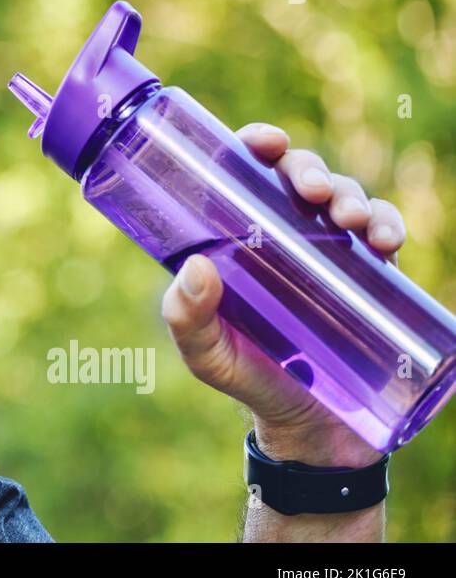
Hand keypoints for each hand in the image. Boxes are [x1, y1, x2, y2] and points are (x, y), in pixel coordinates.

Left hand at [160, 123, 404, 468]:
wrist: (313, 433)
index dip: (256, 145)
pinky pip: (385, 235)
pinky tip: (385, 240)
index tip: (264, 143)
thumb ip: (187, 319)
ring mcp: (330, 254)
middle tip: (312, 192)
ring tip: (348, 220)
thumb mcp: (207, 355)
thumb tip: (196, 266)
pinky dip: (390, 225)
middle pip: (298, 177)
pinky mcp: (369, 279)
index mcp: (238, 238)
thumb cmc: (249, 382)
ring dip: (353, 194)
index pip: (244, 175)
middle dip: (309, 169)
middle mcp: (284, 236)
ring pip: (346, 199)